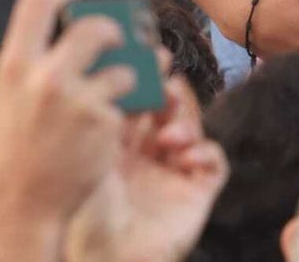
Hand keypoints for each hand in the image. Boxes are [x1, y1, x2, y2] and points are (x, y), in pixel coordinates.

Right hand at [0, 0, 134, 260]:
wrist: (22, 209)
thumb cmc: (12, 162)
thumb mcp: (4, 104)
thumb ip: (30, 70)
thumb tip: (57, 38)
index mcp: (14, 68)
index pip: (39, 2)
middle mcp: (48, 78)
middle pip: (96, 26)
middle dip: (114, 31)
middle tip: (116, 40)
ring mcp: (80, 99)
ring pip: (125, 66)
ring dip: (130, 76)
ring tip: (119, 91)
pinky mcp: (107, 123)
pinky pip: (131, 101)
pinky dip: (130, 109)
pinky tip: (116, 123)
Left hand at [64, 77, 228, 261]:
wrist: (106, 259)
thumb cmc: (85, 213)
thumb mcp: (92, 155)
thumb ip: (108, 116)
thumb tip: (117, 74)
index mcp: (116, 151)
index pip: (138, 107)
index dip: (147, 81)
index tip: (152, 57)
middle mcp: (146, 160)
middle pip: (168, 114)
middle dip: (170, 95)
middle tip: (168, 82)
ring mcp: (173, 176)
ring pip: (193, 131)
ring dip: (185, 124)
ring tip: (169, 134)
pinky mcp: (197, 192)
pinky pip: (213, 163)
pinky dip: (204, 152)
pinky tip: (185, 156)